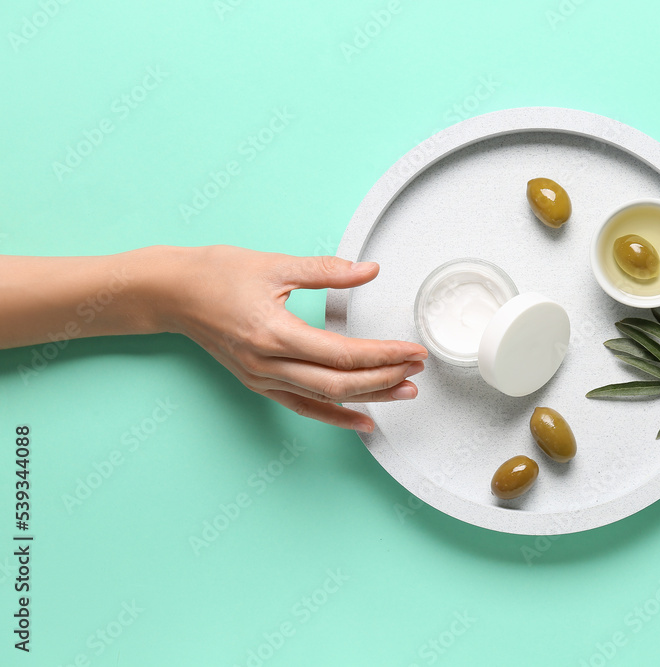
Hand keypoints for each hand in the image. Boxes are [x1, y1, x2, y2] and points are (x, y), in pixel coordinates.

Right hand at [151, 245, 426, 431]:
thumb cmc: (216, 273)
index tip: (413, 351)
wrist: (170, 292)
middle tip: (418, 369)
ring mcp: (261, 379)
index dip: (383, 354)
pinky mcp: (258, 383)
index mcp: (274, 332)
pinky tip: (364, 421)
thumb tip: (370, 270)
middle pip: (339, 382)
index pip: (342, 353)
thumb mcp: (275, 264)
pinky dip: (335, 416)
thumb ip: (327, 270)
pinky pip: (302, 406)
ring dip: (368, 397)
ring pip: (324, 397)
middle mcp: (267, 364)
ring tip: (405, 392)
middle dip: (384, 378)